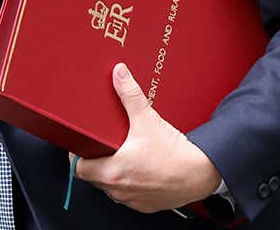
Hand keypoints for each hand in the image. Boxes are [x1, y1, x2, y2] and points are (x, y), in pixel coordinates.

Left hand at [74, 63, 221, 212]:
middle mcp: (119, 189)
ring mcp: (131, 199)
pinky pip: (128, 195)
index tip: (82, 145)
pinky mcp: (145, 205)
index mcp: (112, 171)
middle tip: (103, 145)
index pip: (78, 169)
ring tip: (122, 155)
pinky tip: (139, 168)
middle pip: (93, 177)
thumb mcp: (148, 119)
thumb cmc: (175, 153)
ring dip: (112, 173)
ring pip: (110, 187)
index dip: (77, 156)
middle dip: (95, 161)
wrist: (201, 173)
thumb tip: (119, 74)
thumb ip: (130, 95)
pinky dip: (129, 183)